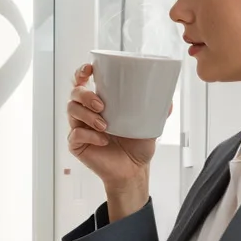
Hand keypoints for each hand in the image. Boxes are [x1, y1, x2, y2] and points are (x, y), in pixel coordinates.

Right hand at [66, 65, 156, 219]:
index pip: (83, 81)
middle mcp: (86, 112)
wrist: (133, 170)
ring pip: (71, 110)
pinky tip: (103, 140)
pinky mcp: (76, 144)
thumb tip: (169, 98)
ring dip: (87, 115)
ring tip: (105, 125)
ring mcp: (79, 127)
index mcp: (99, 102)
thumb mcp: (150, 124)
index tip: (90, 70)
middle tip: (102, 106)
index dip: (82, 72)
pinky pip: (75, 134)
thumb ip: (157, 110)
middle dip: (85, 95)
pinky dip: (89, 135)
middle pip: (74, 94)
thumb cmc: (137, 146)